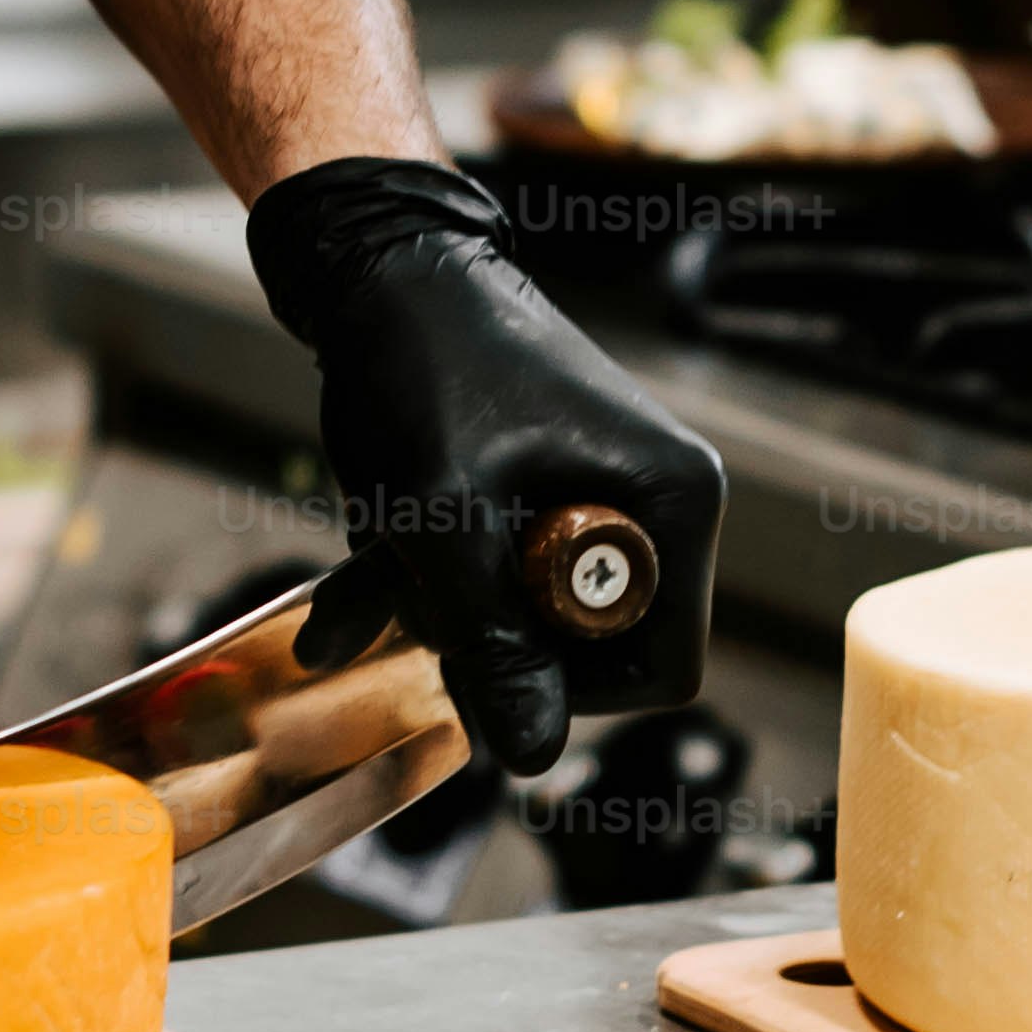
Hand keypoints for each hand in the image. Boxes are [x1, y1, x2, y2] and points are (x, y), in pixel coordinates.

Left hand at [244, 159, 723, 780]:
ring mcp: (603, 503)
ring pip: (533, 625)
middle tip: (418, 601)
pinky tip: (357, 585)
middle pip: (594, 652)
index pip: (667, 666)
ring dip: (443, 620)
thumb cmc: (425, 368)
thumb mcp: (447, 520)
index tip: (485, 654)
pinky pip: (501, 584)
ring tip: (374, 577)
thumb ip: (493, 640)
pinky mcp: (547, 500)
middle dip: (492, 644)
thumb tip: (533, 759)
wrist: (378, 272)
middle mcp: (656, 507)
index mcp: (673, 503)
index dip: (572, 689)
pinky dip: (429, 592)